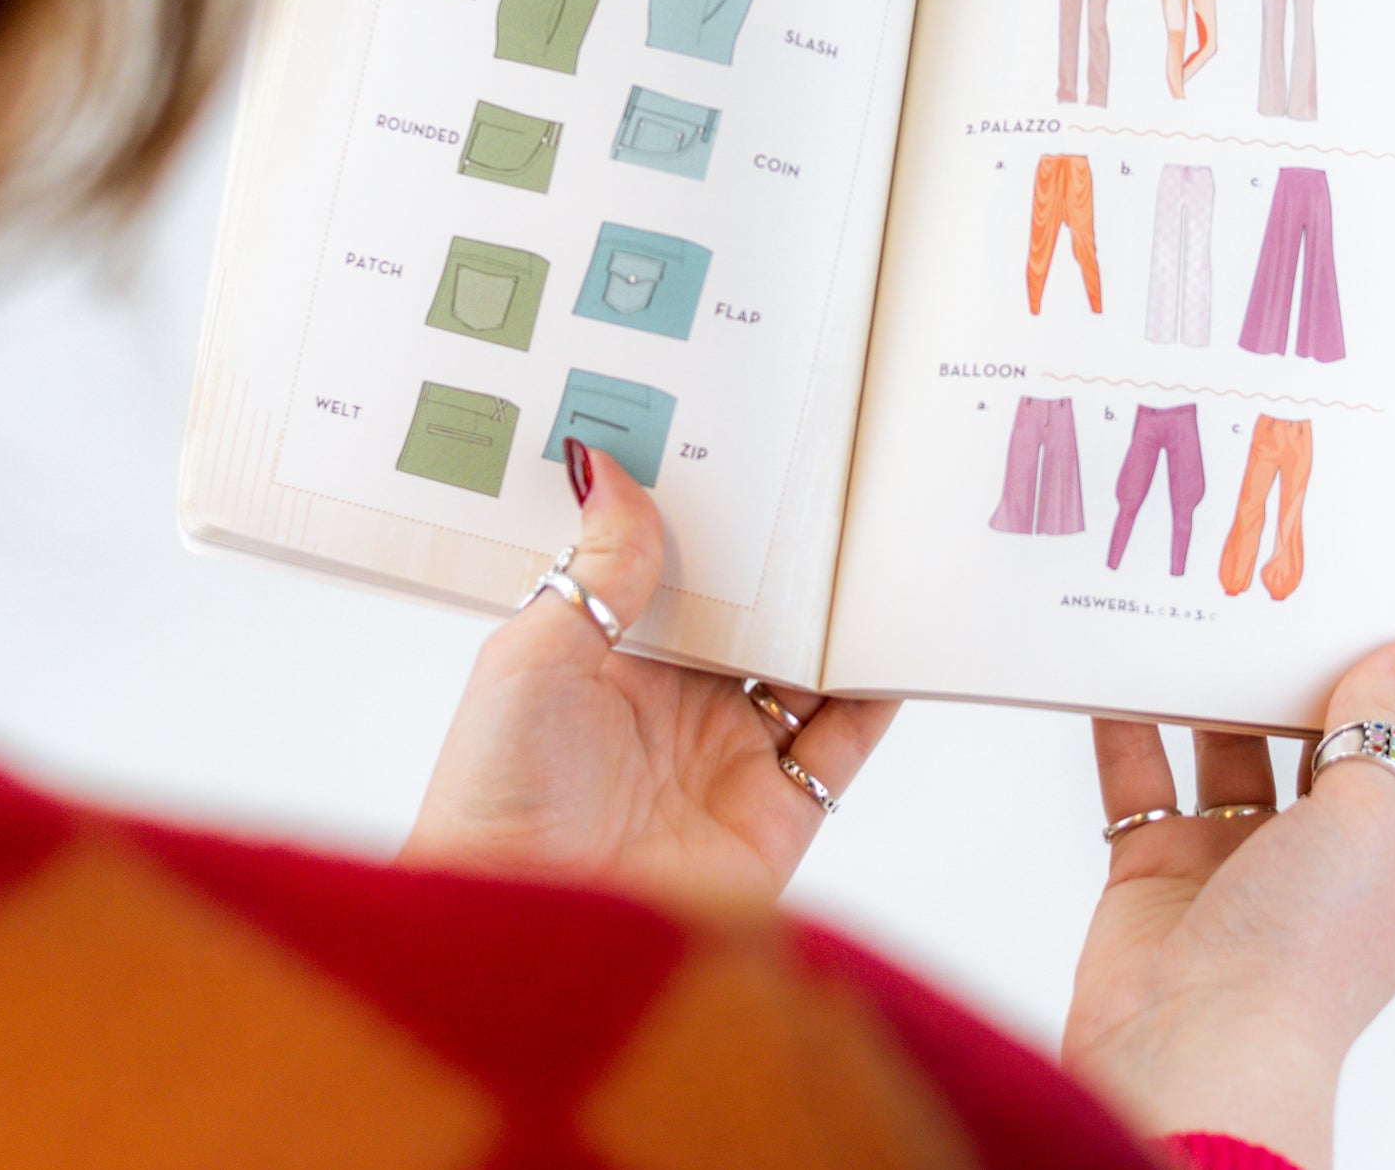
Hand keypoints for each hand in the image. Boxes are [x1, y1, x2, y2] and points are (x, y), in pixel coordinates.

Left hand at [399, 444, 896, 901]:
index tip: (741, 453)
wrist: (528, 942)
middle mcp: (675, 704)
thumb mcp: (531, 657)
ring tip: (878, 547)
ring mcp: (730, 757)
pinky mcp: (778, 811)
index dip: (706, 522)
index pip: (673, 573)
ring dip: (838, 617)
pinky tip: (896, 639)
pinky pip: (843, 740)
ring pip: (805, 667)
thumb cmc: (497, 801)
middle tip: (829, 483)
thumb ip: (595, 569)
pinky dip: (877, 691)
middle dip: (786, 562)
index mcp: (610, 658)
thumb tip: (610, 468)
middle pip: (751, 616)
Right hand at [1062, 636, 1394, 1169]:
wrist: (1194, 1050)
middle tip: (1260, 588)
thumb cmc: (1305, 955)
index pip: (1391, 746)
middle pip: (1299, 737)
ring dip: (1204, 687)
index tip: (1355, 597)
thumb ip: (1378, 728)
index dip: (1377, 677)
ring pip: (1217, 747)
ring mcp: (1227, 863)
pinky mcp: (1151, 868)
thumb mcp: (1370, 822)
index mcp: (1388, 857)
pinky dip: (1123, 720)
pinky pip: (1138, 775)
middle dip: (1282, 669)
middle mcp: (1311, 857)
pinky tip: (1113, 665)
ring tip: (1191, 611)